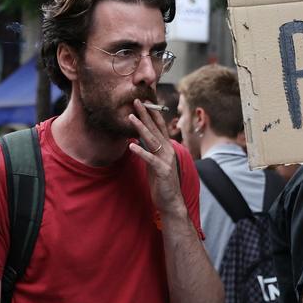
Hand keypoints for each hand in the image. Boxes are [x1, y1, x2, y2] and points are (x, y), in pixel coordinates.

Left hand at [127, 99, 181, 213]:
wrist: (171, 201)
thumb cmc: (162, 182)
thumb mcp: (154, 162)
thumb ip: (149, 150)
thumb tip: (138, 140)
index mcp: (166, 147)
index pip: (158, 126)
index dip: (151, 113)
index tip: (143, 101)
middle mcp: (168, 150)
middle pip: (155, 129)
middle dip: (145, 114)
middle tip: (136, 100)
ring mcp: (166, 160)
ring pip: (152, 140)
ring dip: (140, 128)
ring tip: (131, 117)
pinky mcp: (162, 170)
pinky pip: (150, 159)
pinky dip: (140, 151)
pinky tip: (131, 145)